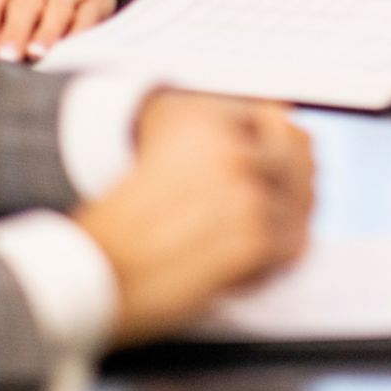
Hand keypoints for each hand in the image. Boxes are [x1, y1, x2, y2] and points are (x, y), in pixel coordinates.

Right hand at [74, 93, 314, 345]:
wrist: (89, 271)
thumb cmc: (122, 215)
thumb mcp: (162, 142)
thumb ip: (217, 125)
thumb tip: (280, 118)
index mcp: (212, 120)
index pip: (282, 120)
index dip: (284, 147)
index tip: (282, 167)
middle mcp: (235, 148)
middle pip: (301, 160)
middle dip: (293, 186)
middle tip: (274, 212)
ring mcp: (247, 193)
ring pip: (300, 206)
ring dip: (282, 226)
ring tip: (253, 245)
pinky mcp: (251, 239)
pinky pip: (290, 248)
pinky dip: (272, 263)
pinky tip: (242, 270)